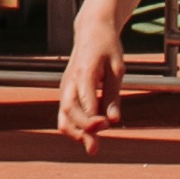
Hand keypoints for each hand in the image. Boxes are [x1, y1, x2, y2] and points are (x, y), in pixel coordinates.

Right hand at [53, 23, 124, 150]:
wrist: (91, 31)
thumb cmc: (107, 47)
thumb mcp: (117, 69)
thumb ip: (114, 95)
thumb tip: (114, 120)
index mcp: (84, 72)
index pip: (84, 101)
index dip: (92, 119)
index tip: (106, 125)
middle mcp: (70, 81)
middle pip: (69, 112)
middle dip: (82, 131)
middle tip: (96, 147)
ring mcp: (65, 87)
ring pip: (63, 116)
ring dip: (76, 133)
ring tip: (92, 147)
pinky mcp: (66, 91)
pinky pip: (65, 114)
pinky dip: (74, 127)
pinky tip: (89, 135)